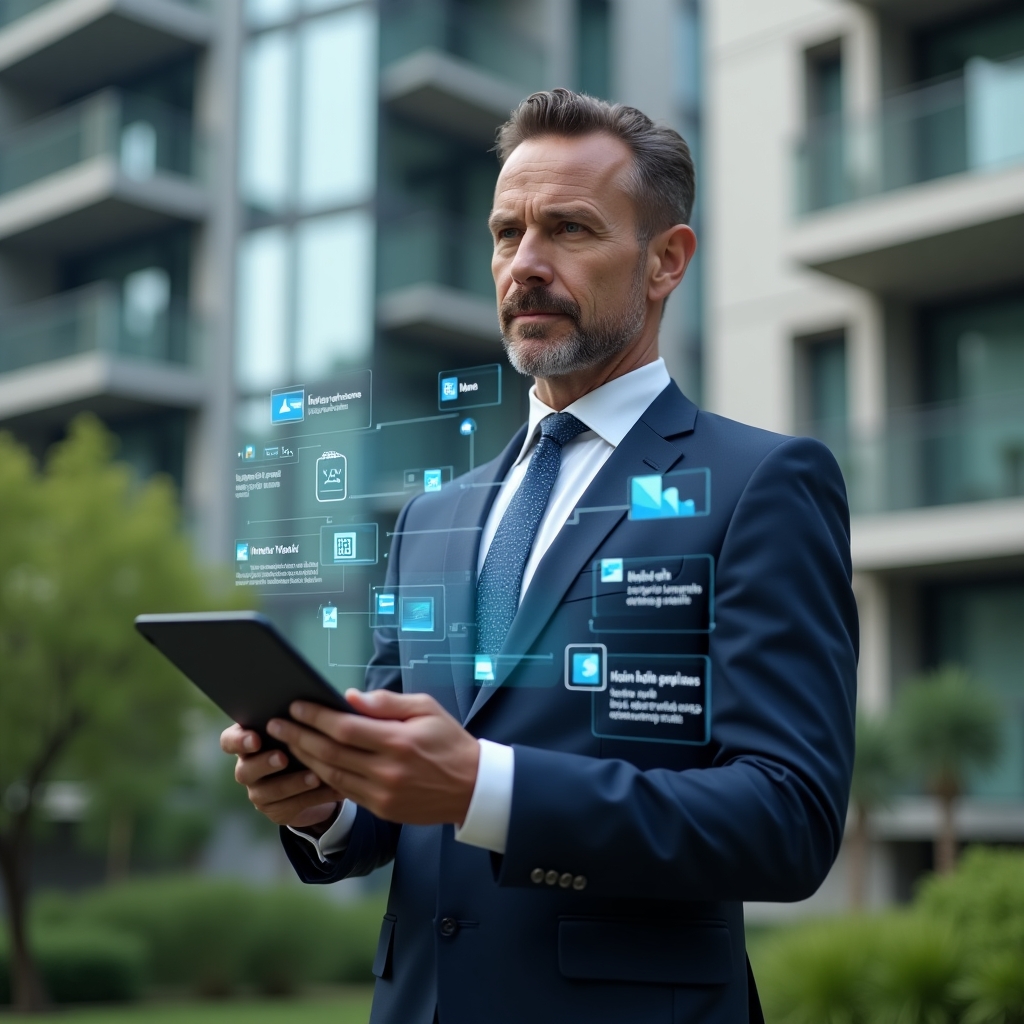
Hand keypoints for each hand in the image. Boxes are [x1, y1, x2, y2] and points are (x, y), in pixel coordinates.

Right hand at [220, 724, 340, 827]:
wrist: (312, 777)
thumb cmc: (305, 739)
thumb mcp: (301, 727)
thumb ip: (300, 716)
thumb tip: (320, 704)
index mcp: (248, 742)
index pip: (229, 741)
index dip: (238, 741)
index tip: (256, 738)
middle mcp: (247, 768)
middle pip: (245, 769)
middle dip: (265, 763)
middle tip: (283, 758)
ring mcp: (259, 792)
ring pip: (269, 791)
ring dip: (293, 783)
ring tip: (315, 776)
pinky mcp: (276, 811)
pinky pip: (292, 806)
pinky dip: (315, 797)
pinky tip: (334, 789)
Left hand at [266, 690, 479, 825]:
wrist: (473, 788)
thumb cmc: (449, 741)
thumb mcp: (427, 708)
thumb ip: (387, 703)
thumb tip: (350, 697)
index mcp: (398, 741)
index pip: (345, 727)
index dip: (315, 717)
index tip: (295, 706)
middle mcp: (387, 770)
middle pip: (330, 752)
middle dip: (298, 737)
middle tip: (275, 724)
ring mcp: (383, 794)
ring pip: (332, 775)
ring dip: (305, 758)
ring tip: (286, 743)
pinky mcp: (382, 810)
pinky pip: (345, 792)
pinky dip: (324, 778)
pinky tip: (310, 764)